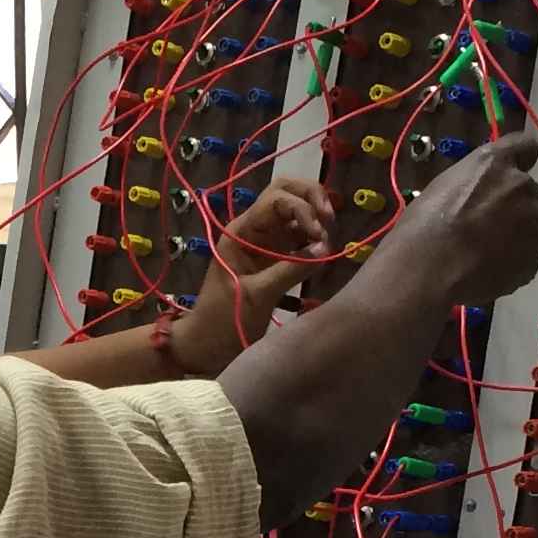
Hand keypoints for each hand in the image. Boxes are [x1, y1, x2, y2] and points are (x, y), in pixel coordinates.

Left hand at [169, 179, 334, 369]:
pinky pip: (300, 238)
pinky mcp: (276, 259)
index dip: (303, 207)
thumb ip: (291, 269)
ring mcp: (267, 243)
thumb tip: (325, 247)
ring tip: (327, 242)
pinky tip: (323, 253)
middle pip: (287, 193)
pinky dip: (314, 239)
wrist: (207, 345)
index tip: (319, 232)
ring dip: (316, 219)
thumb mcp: (257, 295)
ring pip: (296, 213)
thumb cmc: (223, 320)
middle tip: (330, 220)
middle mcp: (255, 230)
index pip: (276, 198)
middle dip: (312, 198)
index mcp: (242, 231)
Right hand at [350, 130, 537, 308]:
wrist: (428, 270)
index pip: (525, 146)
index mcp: (495, 163)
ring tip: (483, 255)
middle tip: (488, 225)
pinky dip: (512, 262)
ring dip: (515, 235)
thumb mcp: (444, 187)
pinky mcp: (534, 256)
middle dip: (516, 204)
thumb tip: (481, 194)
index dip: (521, 158)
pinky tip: (487, 271)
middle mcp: (521, 186)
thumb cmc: (423, 226)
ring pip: (530, 226)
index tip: (514, 169)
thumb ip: (474, 184)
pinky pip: (527, 256)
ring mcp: (533, 222)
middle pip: (531, 192)